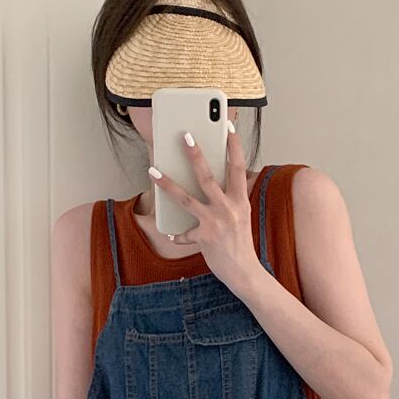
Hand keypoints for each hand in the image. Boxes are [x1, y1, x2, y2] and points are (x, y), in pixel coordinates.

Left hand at [148, 121, 263, 294]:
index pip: (238, 167)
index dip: (234, 145)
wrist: (245, 273)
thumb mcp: (240, 216)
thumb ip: (229, 198)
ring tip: (152, 170)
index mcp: (240, 200)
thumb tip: (211, 179)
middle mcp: (229, 208)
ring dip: (167, 184)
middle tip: (184, 135)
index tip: (228, 126)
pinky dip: (176, 235)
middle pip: (208, 176)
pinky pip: (184, 234)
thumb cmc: (240, 242)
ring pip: (187, 198)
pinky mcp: (205, 238)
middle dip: (195, 154)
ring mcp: (216, 223)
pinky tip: (169, 233)